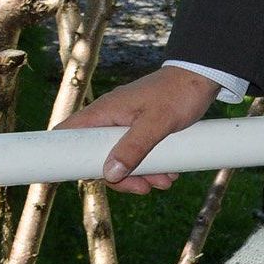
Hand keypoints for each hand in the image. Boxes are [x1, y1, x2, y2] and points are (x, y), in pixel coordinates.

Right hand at [59, 65, 220, 192]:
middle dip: (120, 176)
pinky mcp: (142, 128)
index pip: (67, 135)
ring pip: (121, 158)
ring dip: (141, 174)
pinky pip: (138, 153)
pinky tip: (169, 173)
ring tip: (166, 181)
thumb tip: (109, 174)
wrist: (204, 76)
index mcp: (104, 111)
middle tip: (143, 187)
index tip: (61, 181)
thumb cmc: (180, 92)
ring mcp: (126, 124)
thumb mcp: (158, 123)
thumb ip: (134, 147)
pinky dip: (151, 166)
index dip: (59, 158)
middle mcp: (110, 118)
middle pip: (98, 156)